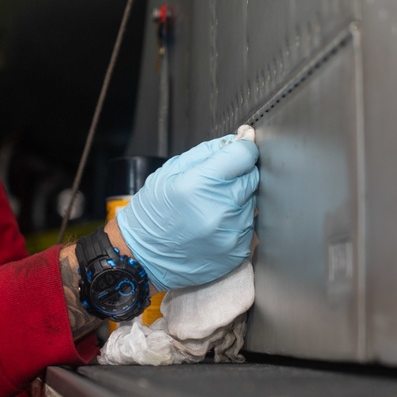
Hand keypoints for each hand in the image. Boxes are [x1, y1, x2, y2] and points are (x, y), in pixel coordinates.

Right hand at [116, 133, 258, 290]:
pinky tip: (214, 225)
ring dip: (237, 199)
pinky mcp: (238, 251)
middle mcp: (221, 210)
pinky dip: (236, 221)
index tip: (239, 146)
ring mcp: (232, 233)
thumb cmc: (153, 213)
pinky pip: (249, 225)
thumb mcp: (171, 171)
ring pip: (252, 201)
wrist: (144, 256)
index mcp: (200, 184)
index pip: (244, 155)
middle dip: (237, 174)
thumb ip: (208, 152)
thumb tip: (240, 139)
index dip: (242, 147)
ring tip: (210, 207)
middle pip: (252, 176)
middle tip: (214, 184)